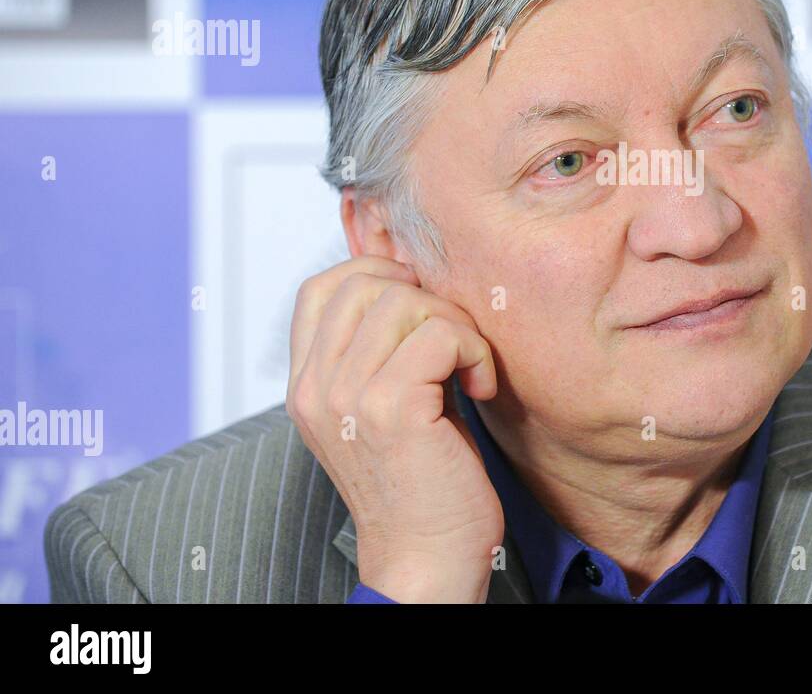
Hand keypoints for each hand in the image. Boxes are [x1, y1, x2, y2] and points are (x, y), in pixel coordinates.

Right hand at [286, 255, 503, 602]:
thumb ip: (375, 354)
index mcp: (307, 386)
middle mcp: (315, 388)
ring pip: (406, 301)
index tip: (424, 310)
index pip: (320, 287)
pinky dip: (474, 352)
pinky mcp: (391, 408)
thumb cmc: (420, 486)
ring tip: (468, 372)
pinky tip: (479, 388)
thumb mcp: (379, 410)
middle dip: (427, 300)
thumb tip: (412, 286)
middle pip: (366, 282)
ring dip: (457, 328)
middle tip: (454, 346)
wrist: (426, 560)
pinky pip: (440, 334)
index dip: (379, 275)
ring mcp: (347, 397)